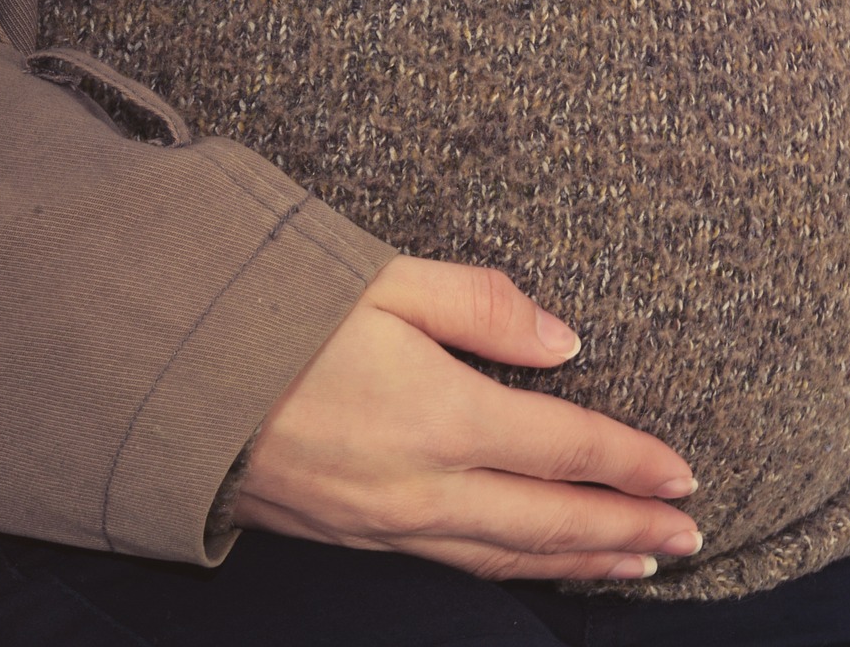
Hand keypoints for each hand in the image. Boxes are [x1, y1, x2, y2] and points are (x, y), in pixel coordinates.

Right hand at [234, 257, 701, 580]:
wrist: (159, 384)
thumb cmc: (271, 315)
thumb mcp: (383, 280)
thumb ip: (484, 306)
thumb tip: (565, 342)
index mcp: (440, 414)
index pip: (566, 447)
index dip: (633, 464)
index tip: (686, 476)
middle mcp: (421, 485)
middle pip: (551, 520)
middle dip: (628, 531)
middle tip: (690, 539)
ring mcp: (386, 523)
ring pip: (508, 555)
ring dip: (581, 563)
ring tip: (640, 566)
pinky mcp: (354, 539)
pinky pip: (457, 564)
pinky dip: (516, 569)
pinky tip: (541, 566)